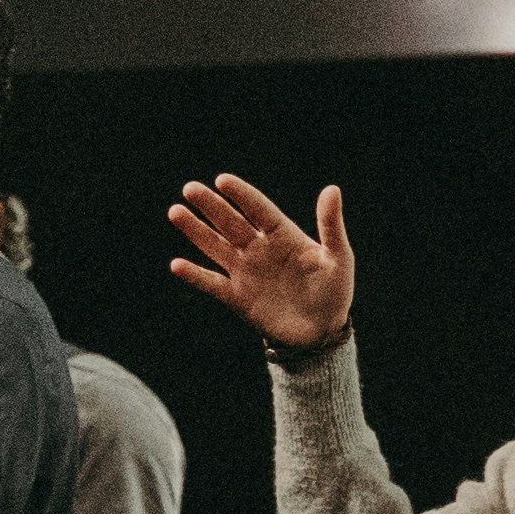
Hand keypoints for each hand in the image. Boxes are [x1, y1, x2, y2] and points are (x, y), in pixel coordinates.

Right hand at [168, 170, 354, 348]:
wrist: (322, 332)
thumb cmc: (334, 292)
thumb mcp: (338, 258)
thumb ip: (330, 225)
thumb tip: (332, 189)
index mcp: (283, 235)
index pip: (258, 209)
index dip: (241, 195)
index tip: (222, 181)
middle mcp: (260, 249)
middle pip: (231, 223)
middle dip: (211, 206)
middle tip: (190, 189)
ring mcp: (246, 272)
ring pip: (216, 247)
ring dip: (196, 231)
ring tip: (175, 212)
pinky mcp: (238, 297)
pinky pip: (213, 284)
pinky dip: (195, 275)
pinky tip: (177, 264)